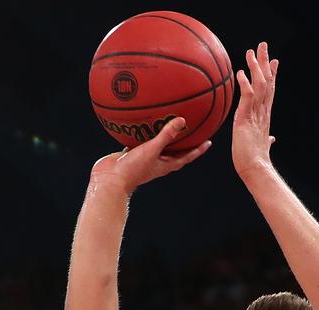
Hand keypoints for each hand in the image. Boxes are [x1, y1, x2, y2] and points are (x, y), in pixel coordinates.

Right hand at [89, 117, 211, 195]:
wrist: (110, 180)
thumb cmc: (133, 170)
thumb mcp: (152, 150)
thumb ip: (166, 135)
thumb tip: (182, 121)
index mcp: (165, 165)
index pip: (186, 157)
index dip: (198, 150)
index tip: (208, 142)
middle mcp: (157, 162)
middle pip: (175, 152)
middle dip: (184, 142)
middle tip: (193, 131)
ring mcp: (144, 159)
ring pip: (158, 146)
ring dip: (163, 136)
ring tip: (168, 122)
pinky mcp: (132, 154)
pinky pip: (140, 141)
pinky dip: (142, 132)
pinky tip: (140, 122)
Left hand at [232, 42, 278, 181]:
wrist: (255, 169)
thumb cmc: (255, 161)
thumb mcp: (262, 146)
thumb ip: (267, 140)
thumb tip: (272, 140)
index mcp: (265, 117)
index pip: (270, 91)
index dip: (272, 75)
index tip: (274, 62)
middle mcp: (263, 112)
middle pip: (267, 82)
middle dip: (266, 63)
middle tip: (263, 45)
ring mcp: (256, 115)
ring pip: (260, 85)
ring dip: (256, 67)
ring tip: (251, 52)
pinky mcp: (246, 119)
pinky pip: (248, 96)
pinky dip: (245, 83)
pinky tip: (241, 72)